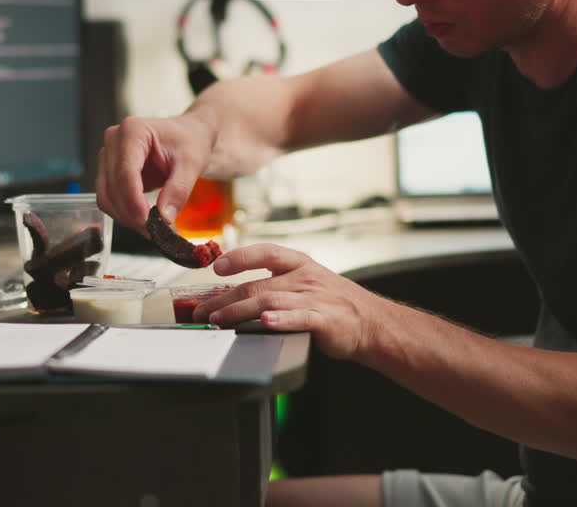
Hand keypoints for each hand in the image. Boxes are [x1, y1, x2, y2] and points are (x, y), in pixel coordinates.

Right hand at [95, 113, 216, 233]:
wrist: (187, 135)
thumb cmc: (189, 141)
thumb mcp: (192, 164)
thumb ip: (178, 190)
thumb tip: (164, 218)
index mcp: (133, 131)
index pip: (125, 172)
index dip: (134, 201)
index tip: (148, 223)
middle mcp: (114, 140)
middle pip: (112, 186)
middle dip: (131, 214)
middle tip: (154, 232)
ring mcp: (108, 156)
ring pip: (105, 196)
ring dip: (125, 217)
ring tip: (150, 228)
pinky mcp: (109, 171)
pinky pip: (109, 198)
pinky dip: (123, 213)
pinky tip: (142, 219)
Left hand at [191, 243, 375, 361]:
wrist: (373, 323)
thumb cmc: (334, 303)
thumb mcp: (306, 282)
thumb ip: (276, 284)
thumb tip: (235, 294)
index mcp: (299, 264)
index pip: (265, 252)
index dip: (239, 257)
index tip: (216, 267)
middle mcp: (304, 277)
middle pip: (257, 284)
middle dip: (225, 298)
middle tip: (203, 311)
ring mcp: (314, 298)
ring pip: (269, 301)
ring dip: (239, 311)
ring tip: (219, 320)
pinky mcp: (325, 320)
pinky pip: (300, 318)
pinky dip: (281, 320)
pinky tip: (266, 322)